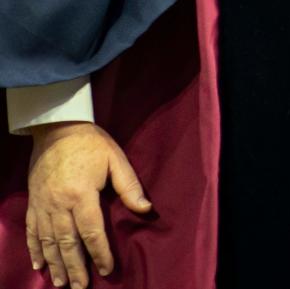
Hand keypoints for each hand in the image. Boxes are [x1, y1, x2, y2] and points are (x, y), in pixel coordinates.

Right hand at [26, 121, 151, 288]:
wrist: (57, 128)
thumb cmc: (91, 143)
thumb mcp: (115, 158)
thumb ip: (129, 185)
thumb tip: (146, 209)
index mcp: (82, 194)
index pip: (92, 231)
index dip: (100, 252)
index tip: (107, 269)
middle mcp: (60, 204)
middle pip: (68, 243)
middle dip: (75, 267)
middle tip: (80, 288)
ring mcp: (43, 205)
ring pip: (48, 241)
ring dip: (55, 264)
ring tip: (61, 283)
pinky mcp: (33, 202)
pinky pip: (32, 231)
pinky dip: (34, 250)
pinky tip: (38, 265)